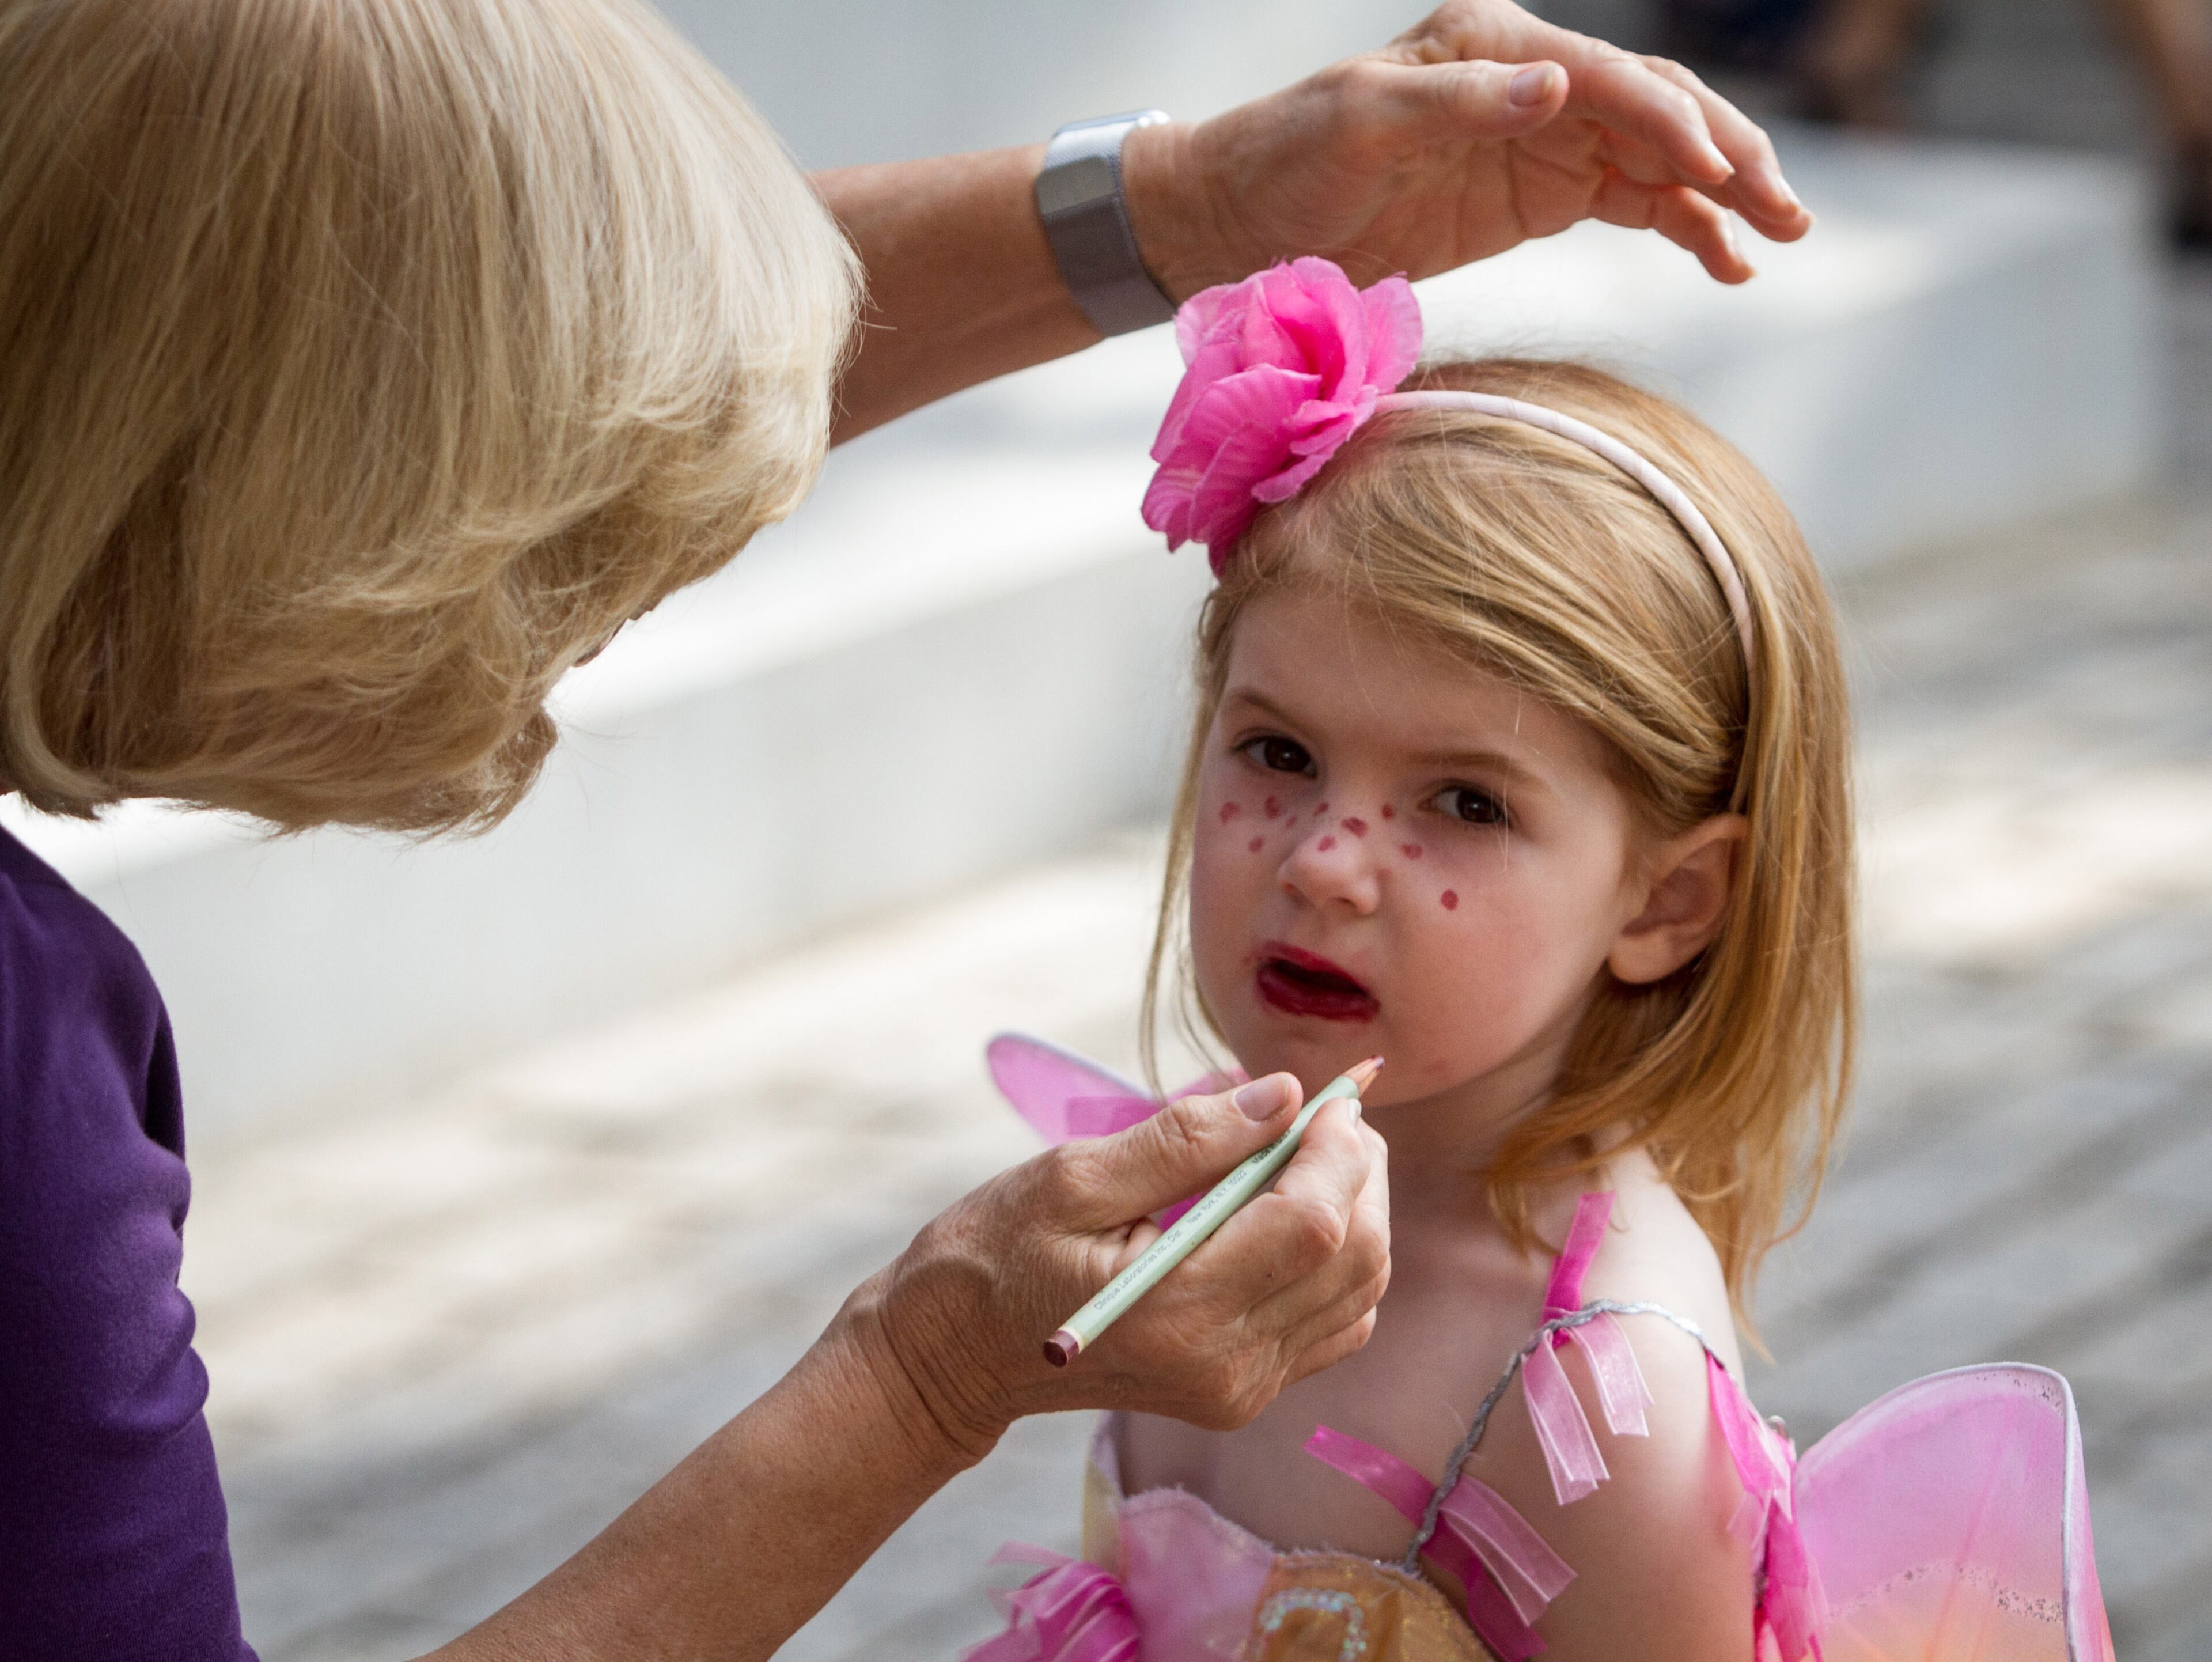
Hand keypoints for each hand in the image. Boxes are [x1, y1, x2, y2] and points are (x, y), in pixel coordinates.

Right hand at [845, 1074, 1390, 1458]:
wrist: (956, 1357)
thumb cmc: (995, 1254)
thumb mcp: (1071, 1177)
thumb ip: (1184, 1139)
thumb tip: (1283, 1096)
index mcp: (1179, 1311)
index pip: (1311, 1225)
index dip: (1337, 1148)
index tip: (1325, 1093)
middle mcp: (1225, 1366)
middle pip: (1354, 1258)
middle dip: (1358, 1170)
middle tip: (1323, 1111)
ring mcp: (1240, 1388)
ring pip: (1360, 1289)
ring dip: (1357, 1208)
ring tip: (1310, 1149)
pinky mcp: (1243, 1392)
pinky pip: (1336, 1320)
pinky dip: (1340, 1256)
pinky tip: (1298, 1208)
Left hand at [1123, 0, 1812, 295]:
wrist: (1246, 217)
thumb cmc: (1289, 161)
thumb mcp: (1362, 123)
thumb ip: (1456, 103)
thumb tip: (1553, 86)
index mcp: (1495, 46)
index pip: (1606, 79)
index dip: (1668, 124)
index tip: (1715, 174)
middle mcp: (1530, 80)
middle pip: (1658, 107)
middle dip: (1728, 155)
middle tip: (1787, 213)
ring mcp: (1541, 138)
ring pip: (1659, 156)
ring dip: (1722, 195)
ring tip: (1775, 241)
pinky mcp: (1537, 193)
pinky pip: (1632, 202)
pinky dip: (1683, 227)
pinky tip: (1724, 262)